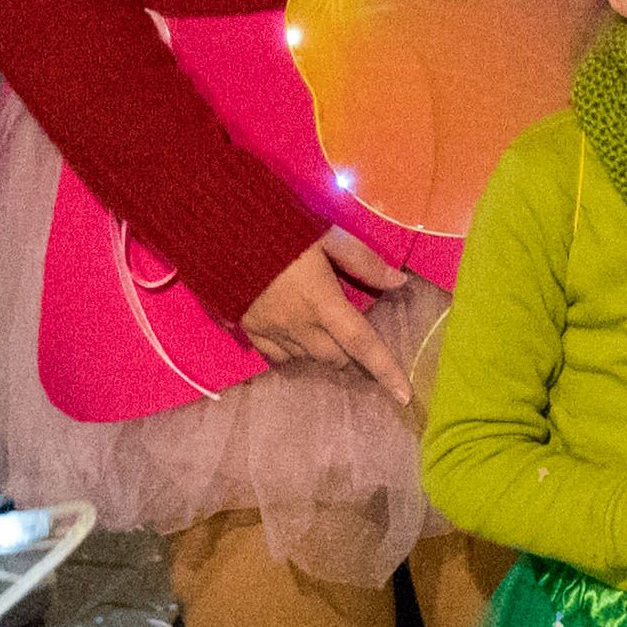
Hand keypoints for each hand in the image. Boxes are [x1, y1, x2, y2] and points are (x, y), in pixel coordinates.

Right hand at [236, 228, 415, 405]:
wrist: (223, 233)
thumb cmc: (282, 230)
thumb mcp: (329, 237)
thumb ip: (364, 262)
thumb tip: (399, 282)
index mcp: (323, 303)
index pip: (362, 343)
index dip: (385, 370)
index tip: (403, 395)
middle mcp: (299, 326)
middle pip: (336, 358)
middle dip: (352, 354)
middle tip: (356, 339)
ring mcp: (272, 331)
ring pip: (309, 359)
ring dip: (324, 351)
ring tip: (325, 331)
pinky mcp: (250, 330)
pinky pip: (279, 357)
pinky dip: (295, 353)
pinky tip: (298, 337)